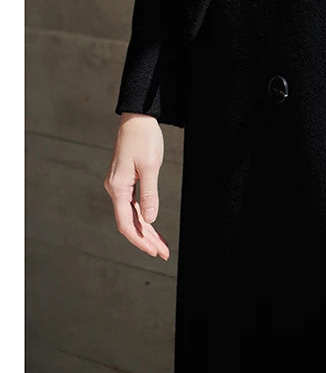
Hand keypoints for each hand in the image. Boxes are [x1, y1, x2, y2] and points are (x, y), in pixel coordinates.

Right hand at [103, 113, 169, 259]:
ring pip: (131, 215)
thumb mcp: (150, 166)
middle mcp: (115, 189)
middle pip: (129, 222)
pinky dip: (143, 218)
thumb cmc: (144, 139)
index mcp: (118, 187)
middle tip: (163, 253)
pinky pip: (132, 205)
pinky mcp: (125, 181)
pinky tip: (152, 227)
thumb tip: (150, 218)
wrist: (137, 119)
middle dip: (146, 240)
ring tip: (161, 245)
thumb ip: (149, 193)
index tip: (154, 251)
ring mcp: (119, 186)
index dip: (140, 240)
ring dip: (146, 231)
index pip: (126, 223)